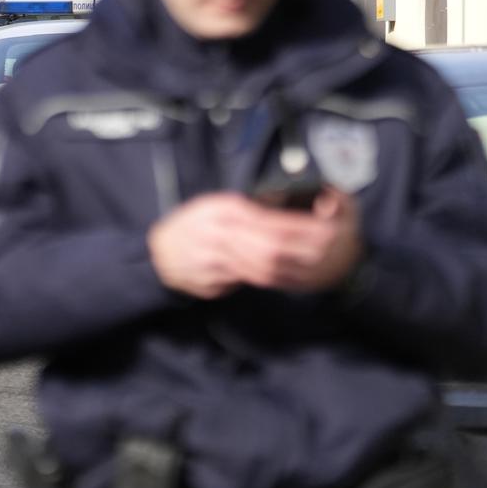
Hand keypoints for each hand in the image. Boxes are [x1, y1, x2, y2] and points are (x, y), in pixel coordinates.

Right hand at [147, 190, 363, 297]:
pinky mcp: (212, 283)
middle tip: (327, 248)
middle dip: (304, 249)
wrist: (159, 254)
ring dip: (291, 268)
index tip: (326, 228)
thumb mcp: (217, 205)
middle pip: (271, 248)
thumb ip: (250, 207)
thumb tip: (286, 204)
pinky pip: (247, 282)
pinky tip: (286, 276)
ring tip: (312, 263)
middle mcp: (220, 236)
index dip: (303, 227)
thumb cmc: (193, 225)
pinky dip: (270, 280)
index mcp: (224, 212)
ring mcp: (215, 262)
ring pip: (262, 269)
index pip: (272, 221)